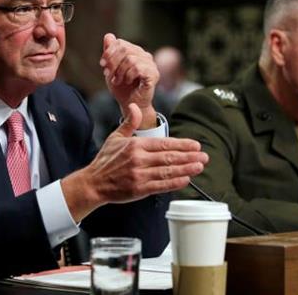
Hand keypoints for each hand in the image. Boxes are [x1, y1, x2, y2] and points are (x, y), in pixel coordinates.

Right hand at [61, 103, 207, 221]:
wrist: (93, 183)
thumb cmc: (105, 161)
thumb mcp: (115, 137)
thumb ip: (129, 123)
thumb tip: (134, 107)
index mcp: (135, 145)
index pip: (164, 143)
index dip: (182, 144)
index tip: (195, 145)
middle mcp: (138, 159)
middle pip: (169, 157)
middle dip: (189, 156)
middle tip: (204, 156)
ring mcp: (139, 175)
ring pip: (168, 171)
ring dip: (186, 169)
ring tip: (199, 167)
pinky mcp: (139, 189)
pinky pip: (161, 186)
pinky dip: (175, 183)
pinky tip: (186, 180)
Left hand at [100, 33, 158, 128]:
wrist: (131, 104)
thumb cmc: (122, 88)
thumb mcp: (111, 69)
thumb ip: (110, 53)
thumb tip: (108, 36)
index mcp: (135, 52)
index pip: (120, 43)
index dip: (109, 53)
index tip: (102, 65)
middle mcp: (144, 55)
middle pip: (125, 48)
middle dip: (113, 62)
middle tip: (108, 74)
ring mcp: (151, 64)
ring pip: (131, 59)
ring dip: (120, 72)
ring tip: (117, 81)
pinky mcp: (154, 74)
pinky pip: (138, 68)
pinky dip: (128, 75)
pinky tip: (127, 81)